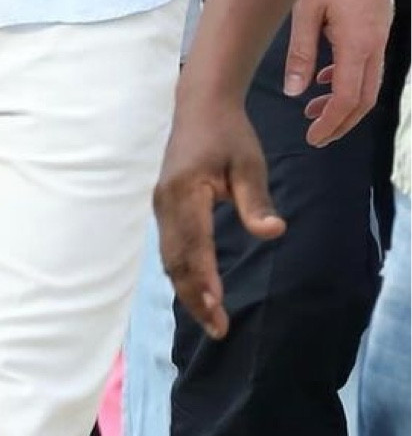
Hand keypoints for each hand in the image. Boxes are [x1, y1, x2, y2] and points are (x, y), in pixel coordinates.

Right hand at [155, 86, 284, 337]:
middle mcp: (166, 202)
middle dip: (194, 296)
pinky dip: (182, 272)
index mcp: (185, 191)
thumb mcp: (249, 163)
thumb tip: (273, 233)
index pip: (193, 243)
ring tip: (210, 318)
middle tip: (218, 329)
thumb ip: (257, 200)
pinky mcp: (164, 206)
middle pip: (175, 259)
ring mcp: (161, 205)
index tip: (218, 309)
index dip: (203, 278)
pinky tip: (198, 289)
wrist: (200, 106)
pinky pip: (170, 247)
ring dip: (187, 289)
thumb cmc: (229, 134)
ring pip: (170, 256)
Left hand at [284, 0, 391, 145]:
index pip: (350, 100)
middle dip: (342, 120)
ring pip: (368, 78)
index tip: (312, 137)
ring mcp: (380, 28)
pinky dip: (348, 73)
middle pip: (366, 97)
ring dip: (345, 97)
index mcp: (360, 43)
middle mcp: (377, 40)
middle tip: (316, 133)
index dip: (331, 123)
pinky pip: (367, 57)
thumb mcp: (305, 8)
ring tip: (315, 107)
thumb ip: (301, 52)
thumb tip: (297, 91)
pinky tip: (326, 74)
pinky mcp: (376, 16)